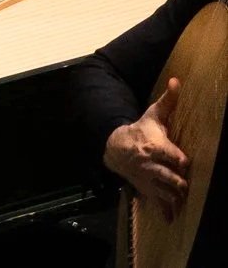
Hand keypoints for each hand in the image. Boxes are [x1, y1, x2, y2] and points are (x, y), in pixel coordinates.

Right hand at [107, 78, 190, 220]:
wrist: (114, 146)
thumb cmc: (140, 130)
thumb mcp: (153, 115)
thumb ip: (168, 101)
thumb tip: (177, 80)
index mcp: (155, 147)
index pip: (176, 159)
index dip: (181, 161)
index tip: (183, 162)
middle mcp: (152, 165)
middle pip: (174, 180)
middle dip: (181, 183)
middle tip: (184, 182)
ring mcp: (148, 179)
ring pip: (167, 193)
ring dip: (176, 198)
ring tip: (181, 197)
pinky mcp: (145, 188)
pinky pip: (156, 203)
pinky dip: (164, 212)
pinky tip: (171, 219)